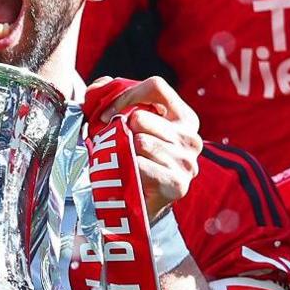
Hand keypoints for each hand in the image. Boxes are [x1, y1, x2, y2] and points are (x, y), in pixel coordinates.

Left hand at [98, 77, 201, 220]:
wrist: (141, 203)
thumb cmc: (136, 160)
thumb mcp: (131, 127)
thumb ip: (115, 100)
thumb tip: (98, 86)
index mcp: (184, 117)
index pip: (156, 86)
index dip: (126, 95)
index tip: (107, 114)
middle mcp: (190, 137)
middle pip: (141, 117)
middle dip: (121, 130)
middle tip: (114, 144)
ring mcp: (187, 161)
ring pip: (140, 142)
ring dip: (124, 152)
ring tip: (126, 162)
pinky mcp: (177, 183)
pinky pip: (141, 165)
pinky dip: (129, 170)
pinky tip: (132, 175)